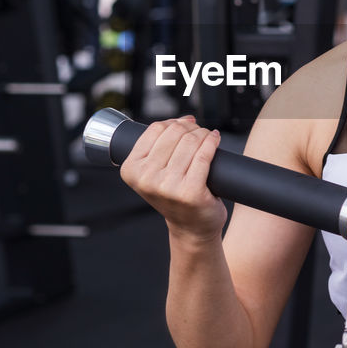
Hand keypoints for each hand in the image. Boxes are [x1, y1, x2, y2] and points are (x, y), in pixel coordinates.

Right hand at [118, 115, 226, 241]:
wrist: (190, 228)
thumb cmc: (174, 197)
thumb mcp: (154, 172)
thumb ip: (158, 146)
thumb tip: (184, 120)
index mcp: (131, 170)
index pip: (155, 129)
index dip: (174, 122)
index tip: (185, 126)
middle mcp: (147, 179)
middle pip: (174, 132)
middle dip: (191, 127)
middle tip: (199, 132)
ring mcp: (168, 187)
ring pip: (191, 141)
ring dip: (203, 134)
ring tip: (208, 137)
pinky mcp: (191, 192)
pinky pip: (204, 155)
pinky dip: (212, 143)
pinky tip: (215, 140)